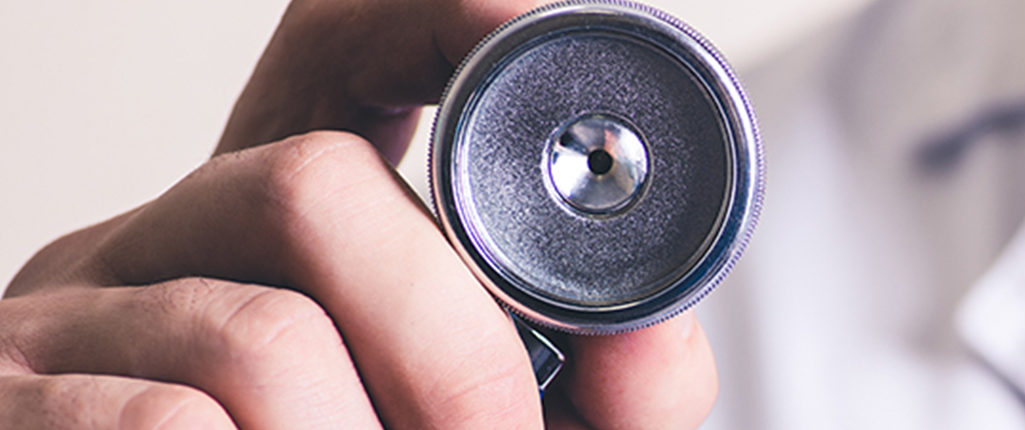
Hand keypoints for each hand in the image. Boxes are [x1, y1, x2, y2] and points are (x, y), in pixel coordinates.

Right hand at [3, 0, 718, 426]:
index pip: (340, 45)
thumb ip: (590, 389)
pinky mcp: (3, 410)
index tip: (539, 34)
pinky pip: (167, 427)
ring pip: (258, 338)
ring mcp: (58, 326)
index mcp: (268, 231)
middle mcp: (150, 245)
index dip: (447, 20)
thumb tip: (652, 336)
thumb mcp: (489, 428)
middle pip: (309, 187)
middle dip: (451, 343)